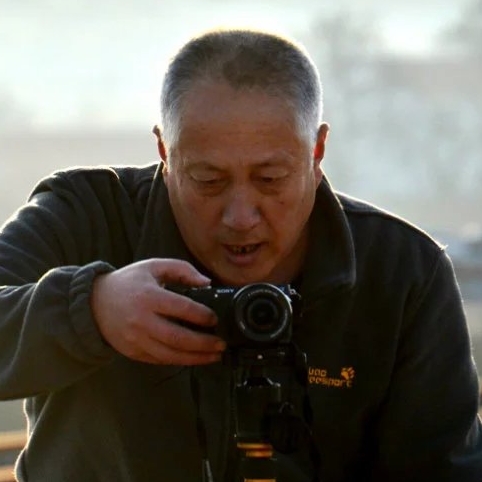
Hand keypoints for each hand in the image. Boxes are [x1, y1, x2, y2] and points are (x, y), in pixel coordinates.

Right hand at [90, 258, 225, 364]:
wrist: (95, 302)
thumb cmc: (128, 282)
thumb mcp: (153, 266)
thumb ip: (181, 269)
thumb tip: (206, 282)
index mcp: (148, 296)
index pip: (182, 309)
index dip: (203, 316)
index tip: (214, 319)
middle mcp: (141, 320)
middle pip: (178, 337)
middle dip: (204, 343)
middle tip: (221, 344)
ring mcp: (136, 339)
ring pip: (170, 355)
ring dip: (196, 358)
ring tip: (214, 356)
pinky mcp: (133, 352)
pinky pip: (160, 360)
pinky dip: (179, 361)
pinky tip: (194, 358)